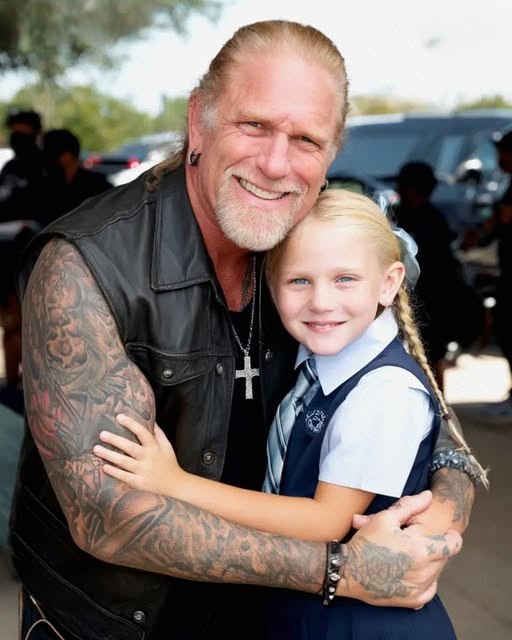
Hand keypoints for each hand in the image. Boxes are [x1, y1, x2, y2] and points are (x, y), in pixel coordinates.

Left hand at [93, 414, 181, 495]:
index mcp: (155, 447)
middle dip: (115, 440)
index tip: (119, 416)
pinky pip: (124, 477)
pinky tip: (104, 467)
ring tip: (96, 449)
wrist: (176, 485)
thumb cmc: (169, 462)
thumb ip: (158, 433)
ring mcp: (144, 471)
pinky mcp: (140, 483)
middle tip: (102, 434)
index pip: (142, 432)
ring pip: (124, 462)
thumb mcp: (167, 446)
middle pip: (130, 447)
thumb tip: (150, 419)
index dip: (131, 424)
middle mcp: (149, 458)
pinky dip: (114, 472)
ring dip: (109, 455)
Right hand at [341, 491, 461, 608]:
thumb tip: (429, 496)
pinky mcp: (412, 601)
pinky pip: (429, 590)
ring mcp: (419, 588)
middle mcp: (424, 572)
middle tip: (420, 540)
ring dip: (431, 563)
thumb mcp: (386, 518)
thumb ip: (410, 506)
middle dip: (438, 548)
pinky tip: (414, 572)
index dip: (453, 536)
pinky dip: (426, 581)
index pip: (453, 546)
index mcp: (421, 550)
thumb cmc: (366, 543)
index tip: (448, 532)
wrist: (348, 571)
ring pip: (437, 574)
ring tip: (414, 554)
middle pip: (444, 558)